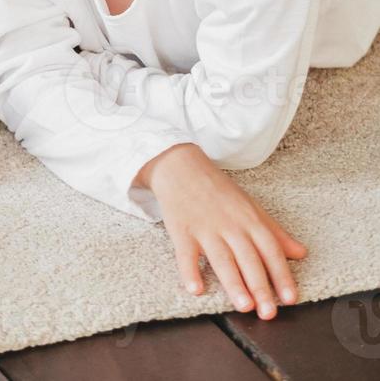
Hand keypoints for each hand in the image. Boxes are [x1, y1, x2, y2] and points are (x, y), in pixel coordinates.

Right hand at [137, 143, 306, 318]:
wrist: (180, 167)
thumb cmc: (218, 190)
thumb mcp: (251, 207)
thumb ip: (274, 232)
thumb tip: (300, 253)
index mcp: (250, 220)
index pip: (270, 250)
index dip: (282, 275)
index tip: (291, 298)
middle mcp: (230, 225)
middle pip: (248, 259)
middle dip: (260, 287)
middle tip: (268, 313)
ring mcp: (204, 228)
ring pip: (221, 259)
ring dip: (233, 283)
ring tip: (243, 305)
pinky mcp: (181, 230)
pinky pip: (186, 254)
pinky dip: (190, 271)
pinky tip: (196, 288)